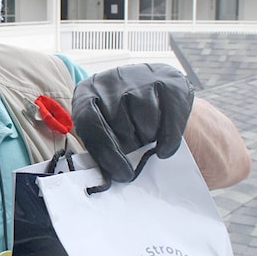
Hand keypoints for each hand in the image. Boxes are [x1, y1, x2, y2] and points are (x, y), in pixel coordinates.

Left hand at [72, 64, 193, 181]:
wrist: (160, 102)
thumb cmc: (125, 125)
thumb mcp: (106, 135)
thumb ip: (101, 153)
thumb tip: (105, 180)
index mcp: (86, 93)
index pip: (89, 121)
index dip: (105, 152)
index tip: (122, 174)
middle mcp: (110, 79)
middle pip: (118, 122)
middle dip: (128, 144)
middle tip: (133, 148)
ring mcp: (140, 75)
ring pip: (144, 119)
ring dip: (148, 136)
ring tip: (146, 136)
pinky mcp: (169, 79)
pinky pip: (170, 118)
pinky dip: (169, 138)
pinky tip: (164, 147)